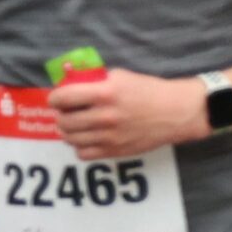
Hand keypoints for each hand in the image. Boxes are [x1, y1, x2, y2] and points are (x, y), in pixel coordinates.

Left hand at [46, 69, 206, 160]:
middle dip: (60, 115)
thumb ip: (95, 81)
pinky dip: (80, 147)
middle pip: (64, 121)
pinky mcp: (116, 151)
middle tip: (66, 112)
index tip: (57, 99)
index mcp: (105, 93)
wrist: (176, 112)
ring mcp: (110, 137)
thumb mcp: (121, 77)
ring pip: (70, 139)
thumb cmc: (149, 91)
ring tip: (74, 126)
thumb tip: (71, 84)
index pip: (63, 98)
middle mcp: (105, 116)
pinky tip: (87, 138)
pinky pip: (83, 154)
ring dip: (68, 131)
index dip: (55, 98)